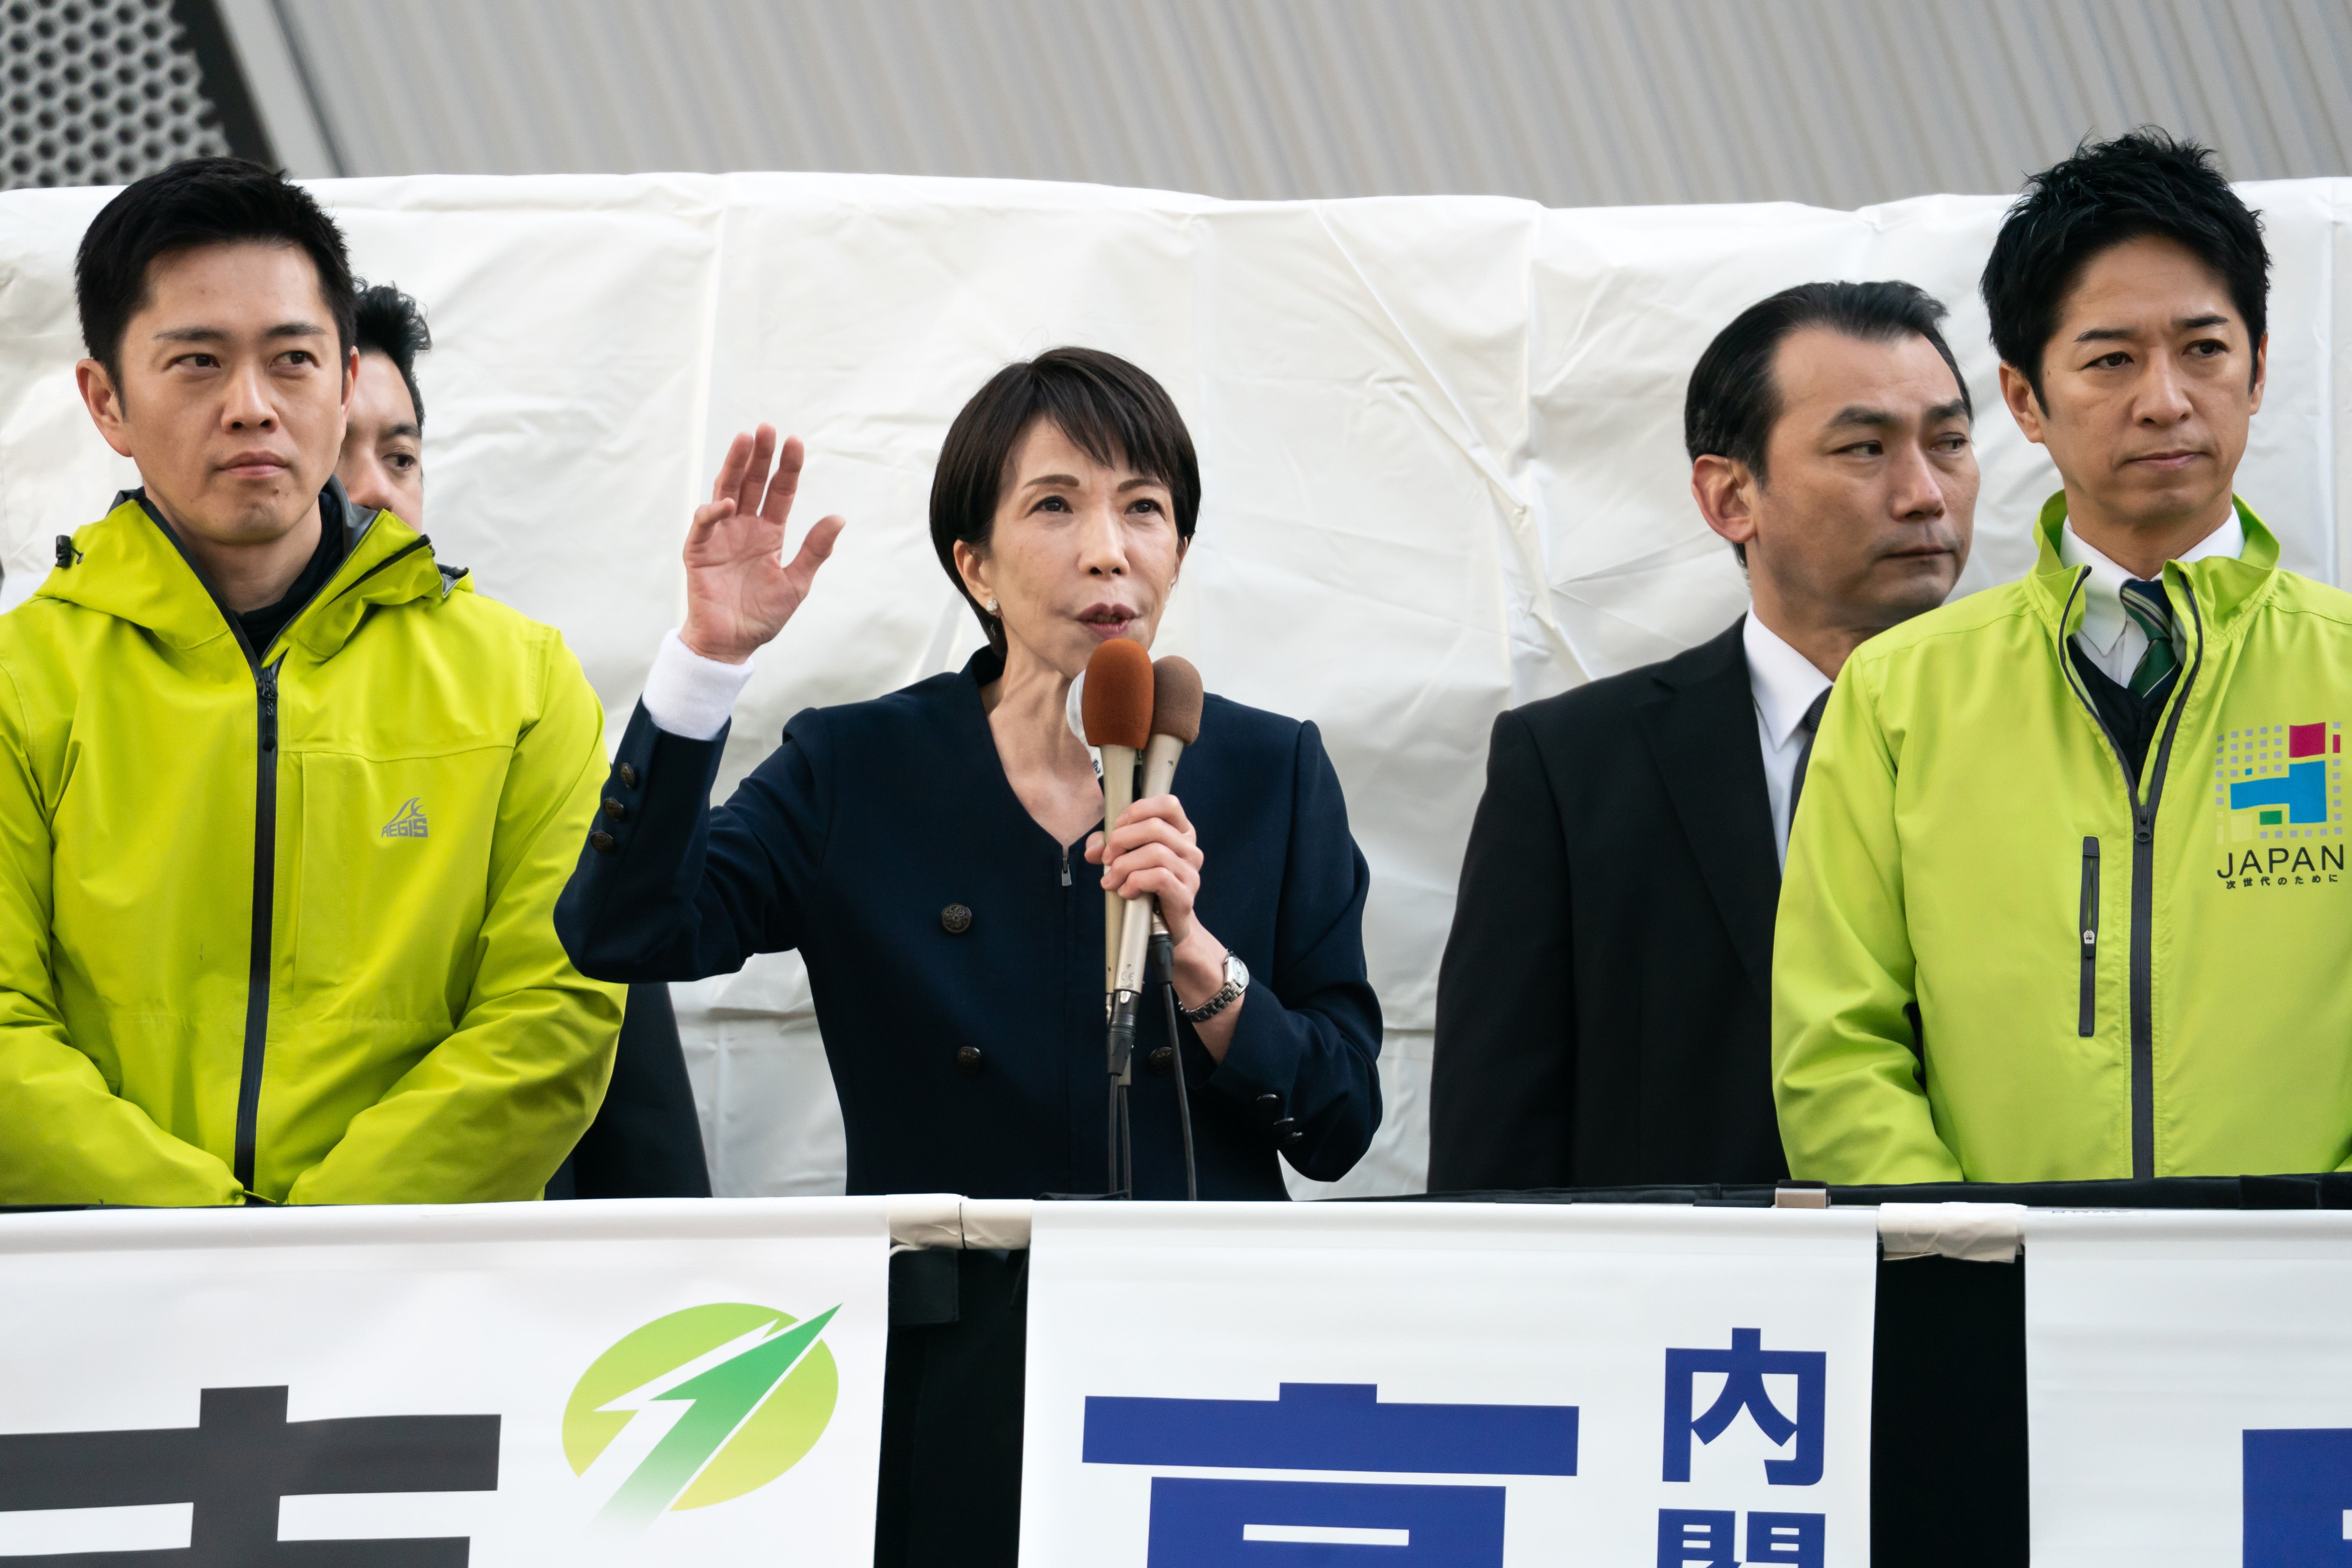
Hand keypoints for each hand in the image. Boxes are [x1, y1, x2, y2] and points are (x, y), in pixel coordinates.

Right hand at [681, 426, 845, 663]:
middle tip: (767, 428)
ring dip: (734, 466)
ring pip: (726, 491)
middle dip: (759, 456)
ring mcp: (720, 536)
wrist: (732, 644)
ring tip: (744, 440)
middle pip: (752, 482)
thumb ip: (815, 550)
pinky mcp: (699, 551)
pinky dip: (713, 512)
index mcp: (768, 533)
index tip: (795, 442)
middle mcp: (744, 527)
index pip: (780, 492)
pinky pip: (704, 525)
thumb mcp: (797, 583)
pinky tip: (728, 502)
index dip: (787, 468)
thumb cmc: (762, 616)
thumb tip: (838, 518)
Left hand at [1087, 795, 1239, 1049]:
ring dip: (1124, 865)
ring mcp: (1190, 872)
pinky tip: (1125, 891)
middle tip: (1107, 859)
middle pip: (1154, 827)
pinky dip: (1134, 881)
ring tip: (1111, 880)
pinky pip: (1158, 877)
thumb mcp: (1128, 861)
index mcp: (1181, 833)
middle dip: (1122, 840)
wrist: (1165, 929)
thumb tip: (1093, 847)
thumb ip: (1110, 847)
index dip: (1137, 810)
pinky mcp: (1184, 895)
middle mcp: (1190, 849)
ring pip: (1154, 852)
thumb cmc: (1147, 889)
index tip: (1117, 827)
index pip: (1168, 803)